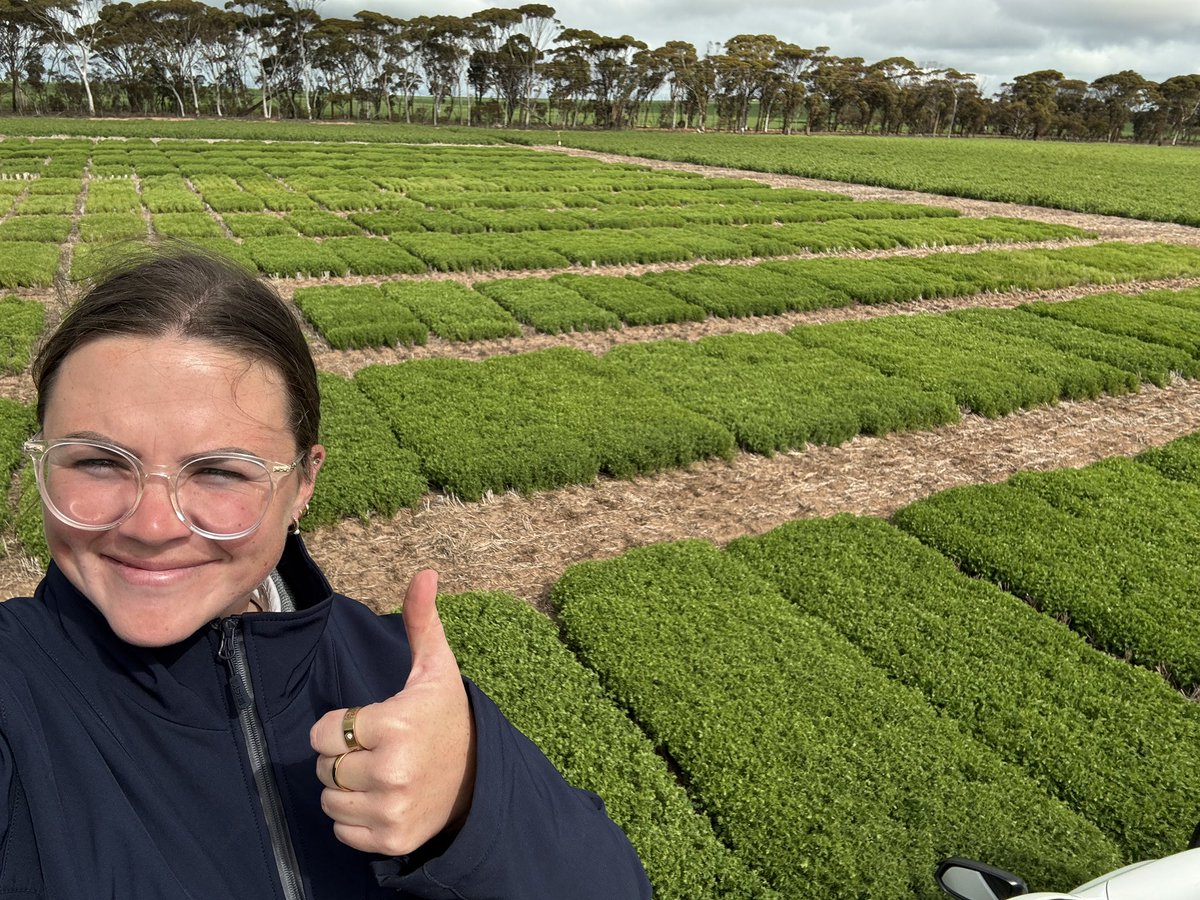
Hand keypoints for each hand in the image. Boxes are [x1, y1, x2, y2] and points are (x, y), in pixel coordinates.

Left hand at [311, 569, 476, 856]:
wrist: (478, 779)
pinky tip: (381, 800)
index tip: (367, 724)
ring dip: (344, 789)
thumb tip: (426, 572)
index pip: (322, 732)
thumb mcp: (436, 668)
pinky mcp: (391, 838)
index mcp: (395, 724)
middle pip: (323, 767)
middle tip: (375, 750)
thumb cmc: (447, 717)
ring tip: (377, 775)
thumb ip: (421, 621)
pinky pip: (342, 831)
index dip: (338, 727)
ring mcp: (391, 808)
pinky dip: (354, 819)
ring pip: (328, 800)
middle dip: (340, 757)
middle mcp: (391, 769)